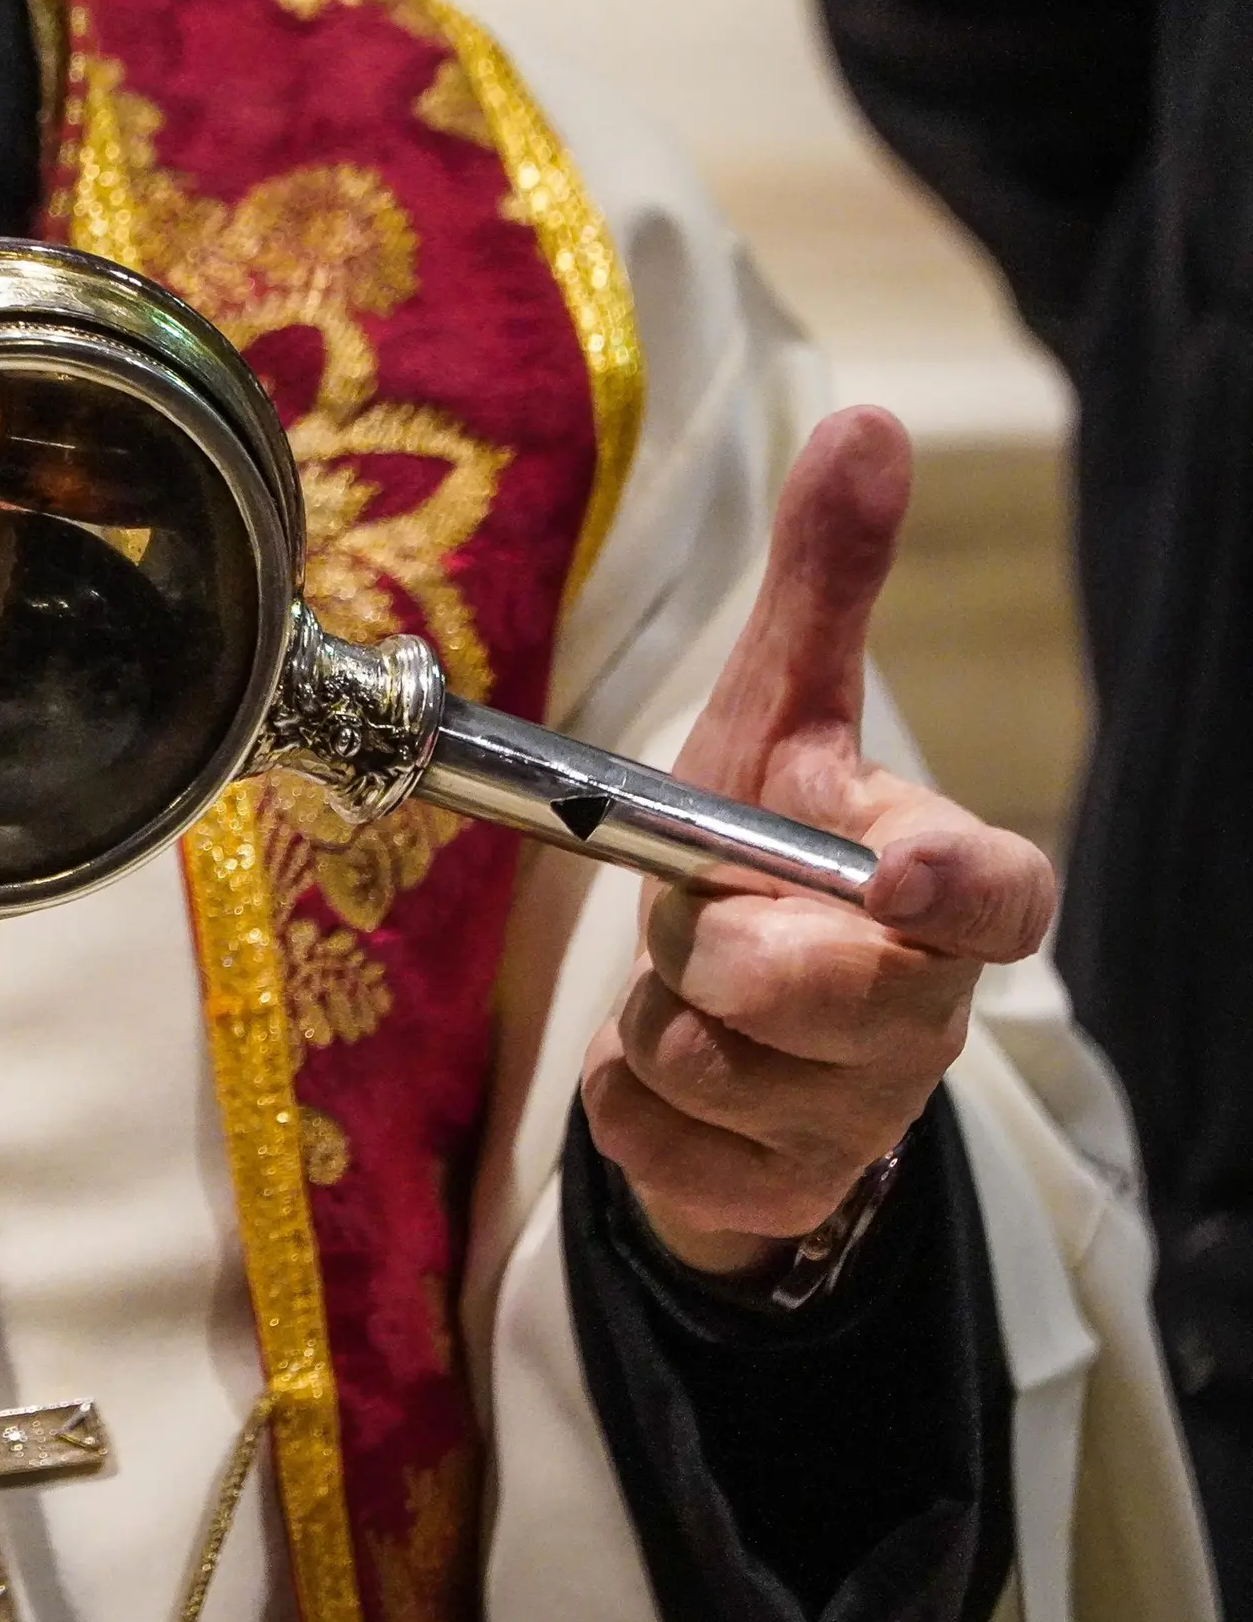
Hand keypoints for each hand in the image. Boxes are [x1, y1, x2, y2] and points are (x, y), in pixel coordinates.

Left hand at [578, 407, 1055, 1279]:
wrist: (721, 1023)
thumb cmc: (757, 855)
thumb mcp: (776, 720)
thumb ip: (827, 589)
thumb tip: (867, 424)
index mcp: (946, 893)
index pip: (997, 900)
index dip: (951, 889)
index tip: (890, 872)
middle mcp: (926, 1017)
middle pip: (793, 985)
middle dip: (707, 940)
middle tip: (698, 915)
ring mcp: (862, 1121)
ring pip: (701, 1059)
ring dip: (654, 1014)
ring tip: (689, 991)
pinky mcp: (781, 1196)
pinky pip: (646, 1136)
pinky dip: (625, 1094)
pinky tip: (667, 1068)